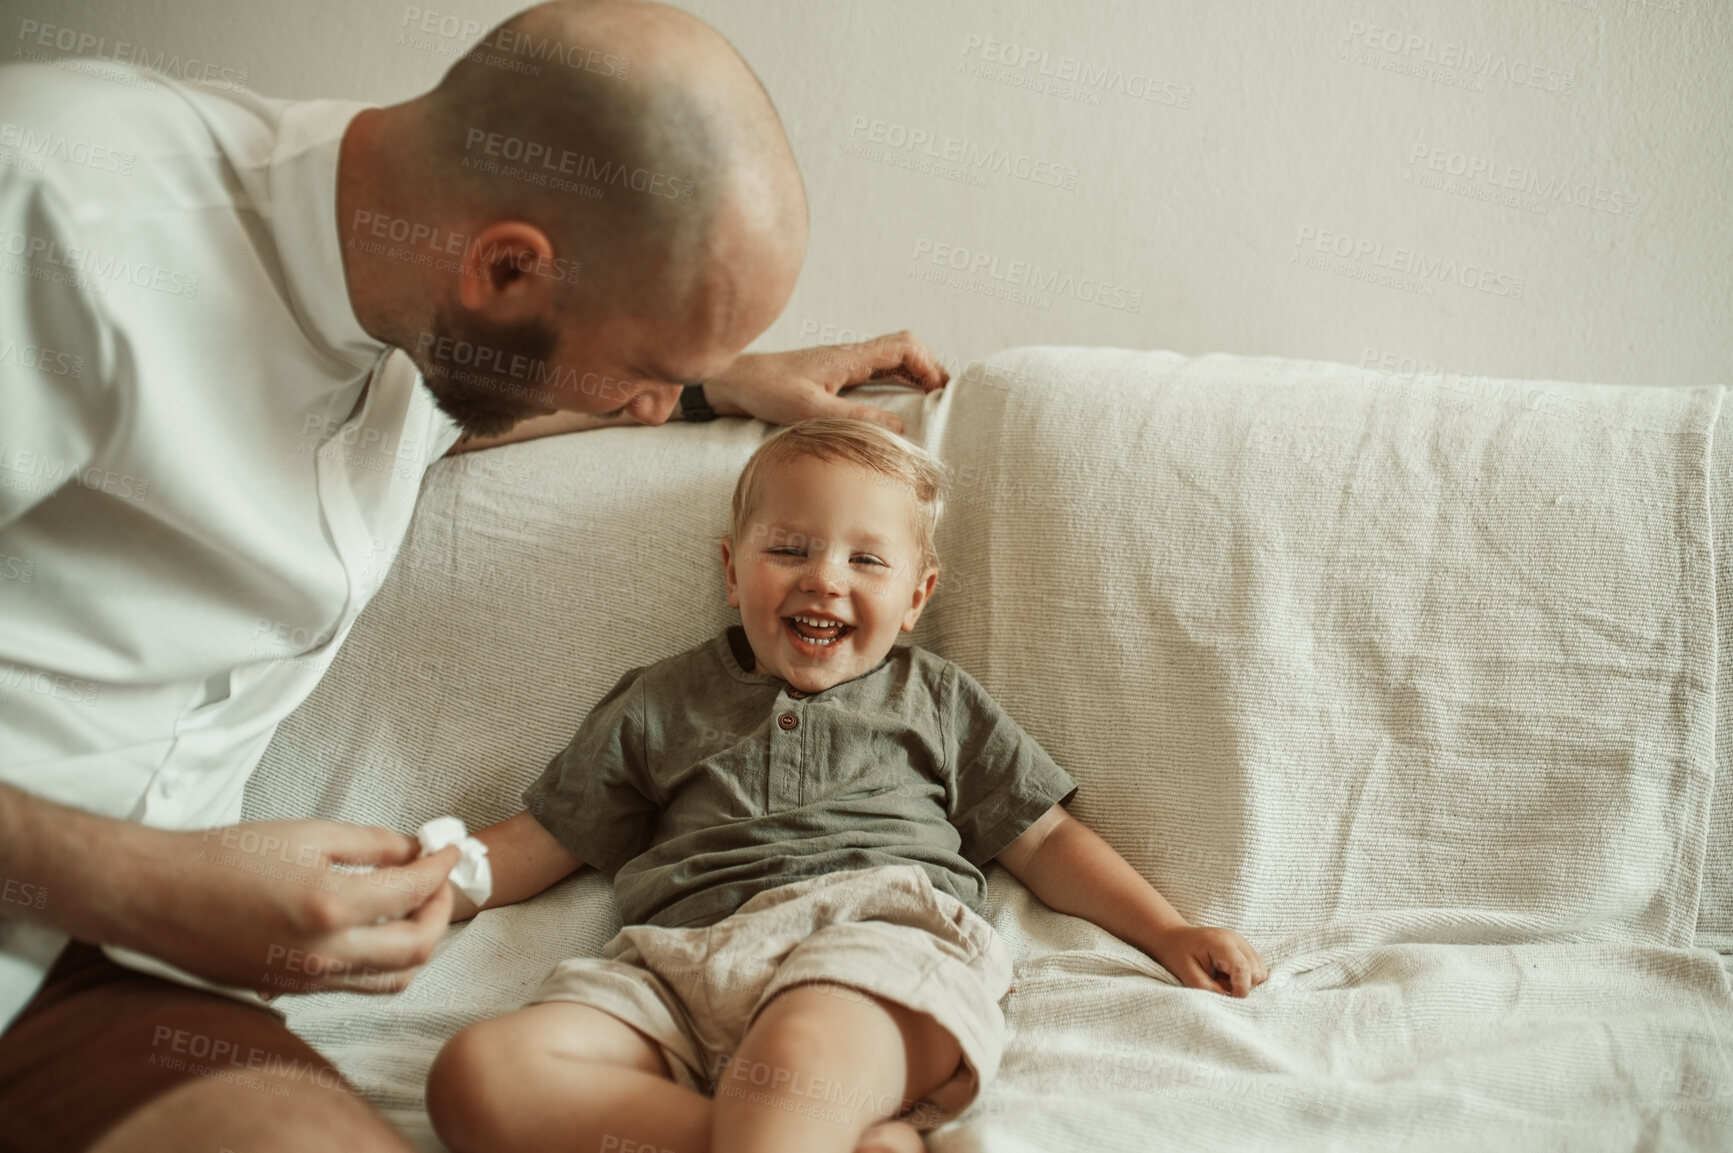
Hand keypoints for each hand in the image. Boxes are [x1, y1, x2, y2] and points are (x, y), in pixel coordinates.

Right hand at [115, 819, 459, 997]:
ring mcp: (309, 978)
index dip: (440, 867)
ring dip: (418, 942)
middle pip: (418, 947)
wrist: (158, 896)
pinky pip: (358, 985)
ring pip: (394, 977)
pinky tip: (378, 929)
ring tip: (415, 906)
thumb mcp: (306, 833)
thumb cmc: (225, 857)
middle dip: (440, 910)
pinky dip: (384, 961)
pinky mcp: (292, 990)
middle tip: (438, 879)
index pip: (413, 892)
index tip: (449, 848)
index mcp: (330, 905)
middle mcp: (325, 953)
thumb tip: (412, 849)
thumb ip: (370, 843)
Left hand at [700, 330, 949, 433]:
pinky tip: (899, 402)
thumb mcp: (811, 411)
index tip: (940, 392)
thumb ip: (855, 419)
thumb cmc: (766, 390)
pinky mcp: (835, 375)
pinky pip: (876, 371)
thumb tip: (900, 427)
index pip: (904, 346)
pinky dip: (896, 381)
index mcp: (849, 357)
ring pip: (892, 358)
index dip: (929, 365)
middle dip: (930, 367)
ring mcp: (844, 363)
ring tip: (931, 400)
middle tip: (944, 397)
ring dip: (915, 374)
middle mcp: (850, 355)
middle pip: (905, 347)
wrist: (734, 381)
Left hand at [1150, 925, 1267, 996]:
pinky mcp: (1245, 948)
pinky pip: (1256, 968)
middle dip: (1241, 986)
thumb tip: (1225, 997)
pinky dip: (1245, 977)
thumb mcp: (1184, 972)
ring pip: (1260, 971)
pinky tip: (1227, 974)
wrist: (1175, 937)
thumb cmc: (1177, 953)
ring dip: (1245, 982)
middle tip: (1218, 983)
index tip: (1227, 998)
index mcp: (1221, 943)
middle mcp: (1237, 940)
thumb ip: (1204, 986)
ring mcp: (1243, 943)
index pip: (1243, 968)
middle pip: (1256, 972)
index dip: (1240, 989)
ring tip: (1221, 978)